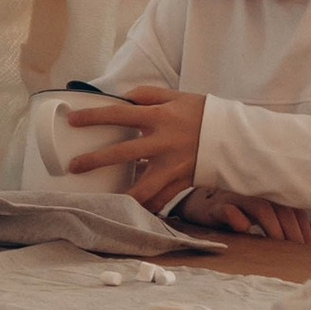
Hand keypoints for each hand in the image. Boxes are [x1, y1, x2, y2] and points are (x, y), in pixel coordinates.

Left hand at [61, 84, 206, 212]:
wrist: (238, 137)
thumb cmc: (204, 114)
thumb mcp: (177, 97)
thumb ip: (148, 95)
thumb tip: (121, 97)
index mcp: (160, 117)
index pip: (119, 114)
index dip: (94, 117)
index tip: (72, 121)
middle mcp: (164, 142)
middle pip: (123, 153)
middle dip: (95, 160)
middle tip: (73, 166)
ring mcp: (173, 165)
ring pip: (142, 187)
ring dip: (118, 195)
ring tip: (99, 201)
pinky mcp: (182, 182)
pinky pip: (161, 200)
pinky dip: (146, 208)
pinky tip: (130, 214)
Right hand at [183, 188, 310, 244]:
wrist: (201, 206)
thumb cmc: (239, 212)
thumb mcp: (267, 220)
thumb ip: (292, 225)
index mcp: (271, 197)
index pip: (295, 210)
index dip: (303, 229)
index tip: (307, 250)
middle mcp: (257, 194)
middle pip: (282, 209)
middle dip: (292, 232)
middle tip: (296, 253)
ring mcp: (236, 199)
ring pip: (260, 207)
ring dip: (272, 226)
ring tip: (278, 245)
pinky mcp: (215, 206)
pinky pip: (228, 209)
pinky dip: (237, 218)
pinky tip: (244, 230)